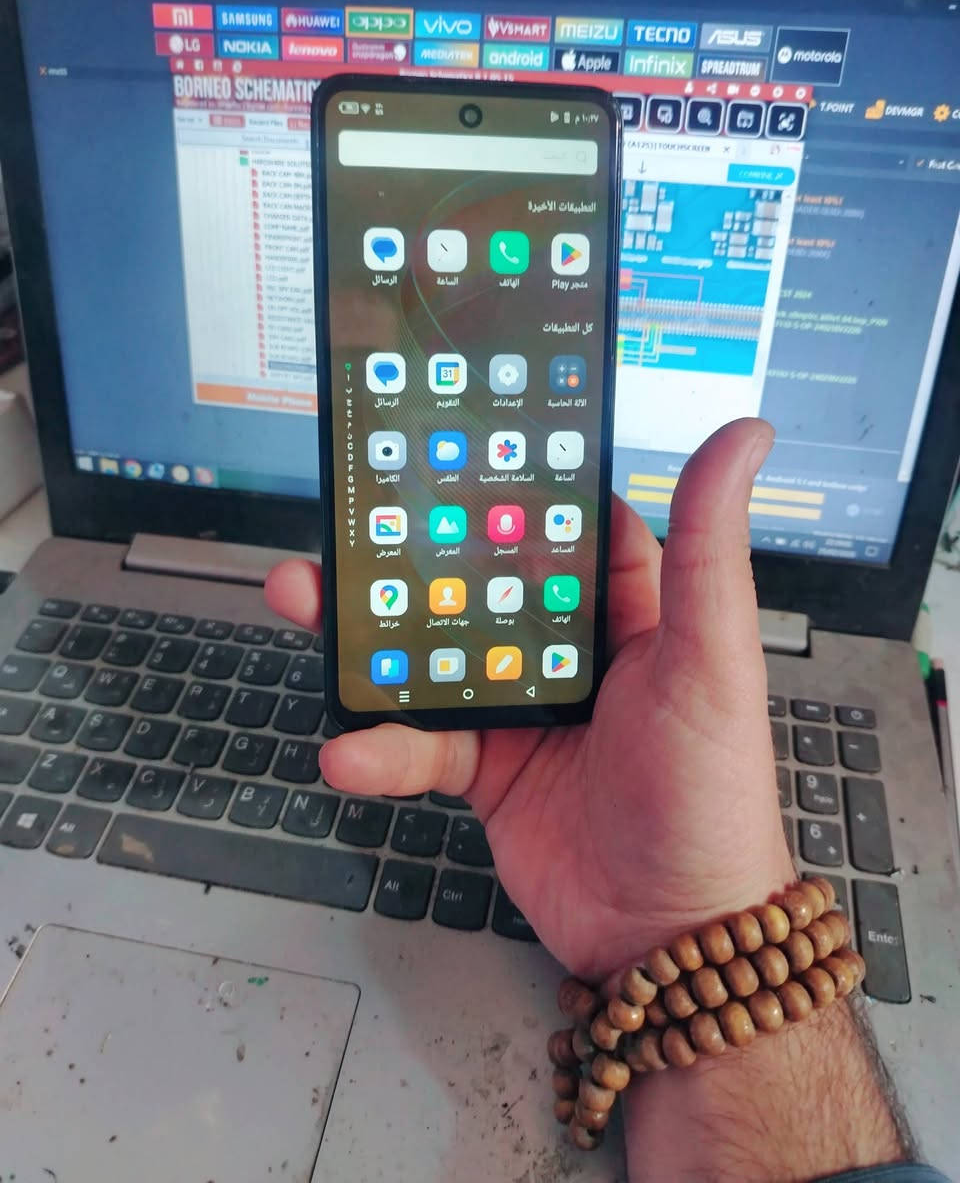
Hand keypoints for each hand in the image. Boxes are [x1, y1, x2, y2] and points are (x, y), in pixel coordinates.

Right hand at [265, 417, 792, 981]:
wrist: (669, 935)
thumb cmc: (713, 794)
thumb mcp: (711, 659)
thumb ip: (706, 547)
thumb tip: (740, 435)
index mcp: (625, 610)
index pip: (559, 523)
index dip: (508, 483)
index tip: (450, 440)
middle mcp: (565, 651)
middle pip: (471, 581)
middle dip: (406, 552)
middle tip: (347, 518)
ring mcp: (518, 708)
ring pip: (427, 651)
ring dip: (364, 631)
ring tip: (304, 601)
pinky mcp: (485, 768)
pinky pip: (418, 742)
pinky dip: (381, 744)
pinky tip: (350, 748)